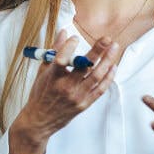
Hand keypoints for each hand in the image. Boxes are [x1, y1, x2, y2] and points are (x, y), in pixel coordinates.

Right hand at [9, 29, 120, 153]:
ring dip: (107, 61)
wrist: (40, 120)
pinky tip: (113, 66)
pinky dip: (108, 78)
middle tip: (107, 39)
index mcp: (52, 77)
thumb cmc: (40, 94)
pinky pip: (100, 89)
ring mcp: (76, 97)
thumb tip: (64, 32)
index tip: (76, 38)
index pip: (62, 59)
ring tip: (114, 48)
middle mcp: (65, 87)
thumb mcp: (43, 71)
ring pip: (96, 77)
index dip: (69, 47)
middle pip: (84, 66)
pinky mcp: (84, 104)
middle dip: (97, 51)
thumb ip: (54, 51)